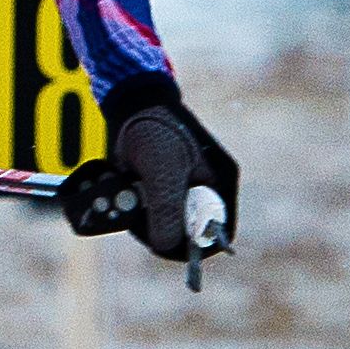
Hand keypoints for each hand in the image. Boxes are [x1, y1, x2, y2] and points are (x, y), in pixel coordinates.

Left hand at [61, 79, 239, 270]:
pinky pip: (154, 209)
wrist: (131, 101)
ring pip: (169, 222)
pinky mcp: (165, 184)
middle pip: (190, 230)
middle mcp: (208, 187)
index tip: (164, 246)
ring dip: (146, 219)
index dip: (194, 247)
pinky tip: (128, 191)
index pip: (218, 232)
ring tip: (129, 198)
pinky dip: (139, 207)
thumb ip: (166, 208)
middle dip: (162, 230)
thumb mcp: (161, 170)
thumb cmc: (152, 129)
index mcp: (221, 182)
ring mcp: (187, 186)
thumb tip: (164, 246)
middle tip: (137, 219)